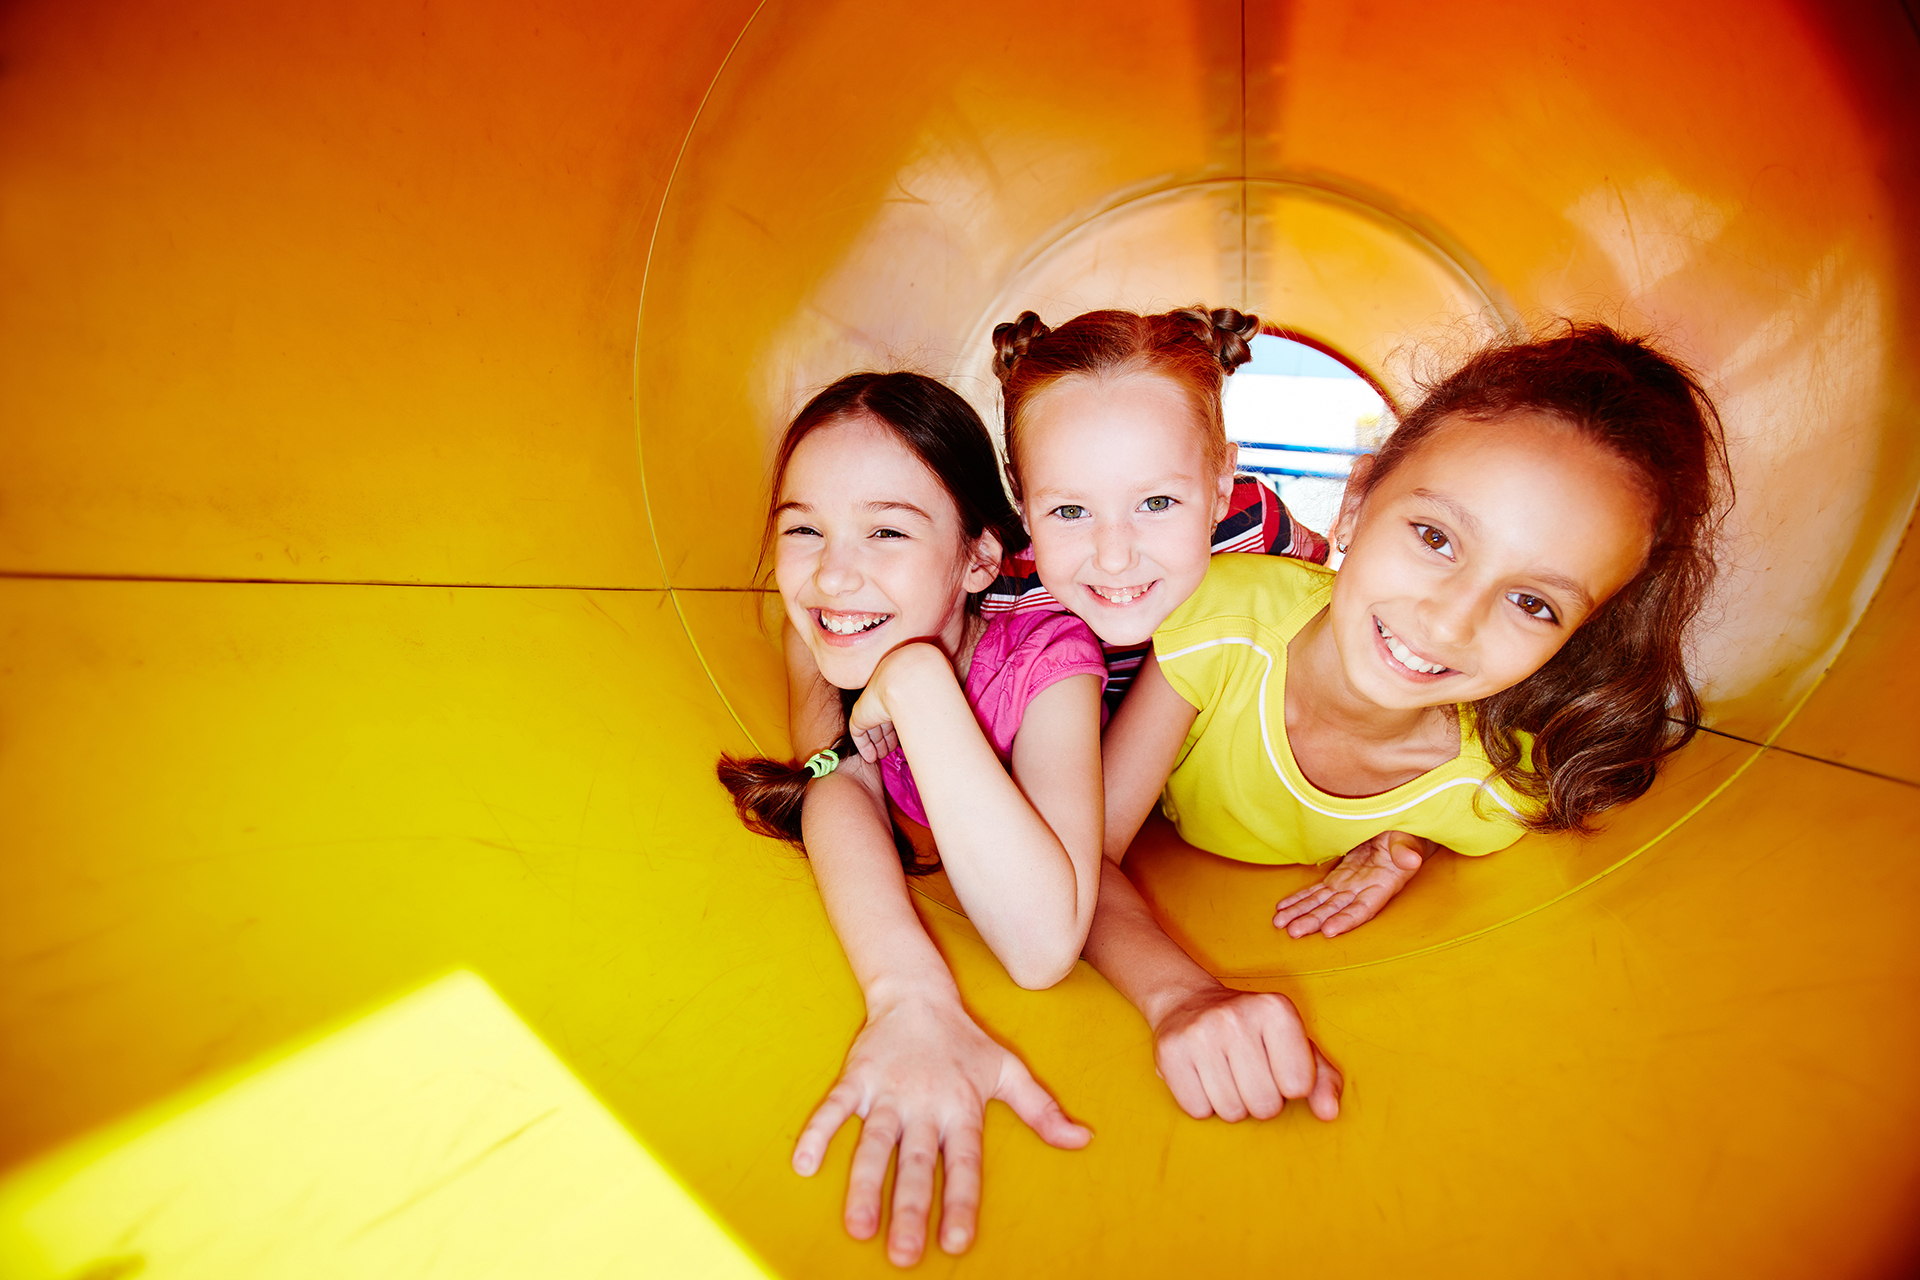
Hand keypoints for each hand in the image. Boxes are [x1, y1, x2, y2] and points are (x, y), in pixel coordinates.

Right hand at [792, 995, 1090, 1265]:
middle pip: (916, 1164)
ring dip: (864, 1186)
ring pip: (874, 1144)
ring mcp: (888, 1091)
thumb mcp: (1008, 1071)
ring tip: (858, 1229)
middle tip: (902, 1256)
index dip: (959, 1201)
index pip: (963, 1163)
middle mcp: (925, 1104)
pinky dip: (818, 1132)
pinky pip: (834, 1107)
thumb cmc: (966, 1041)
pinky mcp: (857, 1077)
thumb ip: (1042, 1110)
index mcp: (962, 1107)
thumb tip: (1083, 1139)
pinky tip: (802, 1165)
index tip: (956, 1241)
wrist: (918, 993)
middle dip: (908, 1210)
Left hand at [847, 643, 944, 762]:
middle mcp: (883, 696)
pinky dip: (864, 747)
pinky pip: (859, 735)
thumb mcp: (934, 691)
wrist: (907, 679)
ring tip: (883, 757)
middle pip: (882, 721)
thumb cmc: (926, 683)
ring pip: (871, 728)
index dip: (898, 726)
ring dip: (877, 744)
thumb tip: (957, 716)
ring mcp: (871, 706)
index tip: (904, 739)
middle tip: (891, 751)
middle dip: (886, 737)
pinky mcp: (861, 716)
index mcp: (897, 689)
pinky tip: (870, 758)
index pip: (895, 710)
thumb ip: (939, 701)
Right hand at [1149, 983, 1341, 1121]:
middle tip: (1246, 1071)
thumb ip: (1323, 1079)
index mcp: (1276, 1009)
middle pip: (1265, 1105)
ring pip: (1231, 1113)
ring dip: (1231, 1103)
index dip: (1287, 1085)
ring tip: (1224, 1073)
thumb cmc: (1251, 1031)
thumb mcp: (1294, 1043)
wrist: (1188, 1002)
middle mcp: (1236, 1016)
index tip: (1273, 1063)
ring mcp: (1200, 1033)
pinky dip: (1202, 1103)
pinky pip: (1198, 1110)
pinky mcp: (1170, 1052)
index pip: (1299, 1086)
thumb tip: (1329, 1113)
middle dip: (1259, 1099)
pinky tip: (1201, 1076)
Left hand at [1273, 830, 1435, 938]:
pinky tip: (1284, 908)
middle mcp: (1363, 890)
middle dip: (1313, 921)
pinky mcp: (1338, 877)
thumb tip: (1410, 859)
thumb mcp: (1408, 838)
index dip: (1346, 920)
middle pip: (1335, 910)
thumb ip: (1407, 849)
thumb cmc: (1407, 833)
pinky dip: (1300, 899)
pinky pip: (1317, 891)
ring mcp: (1349, 885)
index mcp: (1383, 885)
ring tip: (1281, 923)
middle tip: (1293, 932)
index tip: (1328, 930)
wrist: (1399, 829)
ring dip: (1301, 913)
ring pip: (1321, 903)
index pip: (1363, 908)